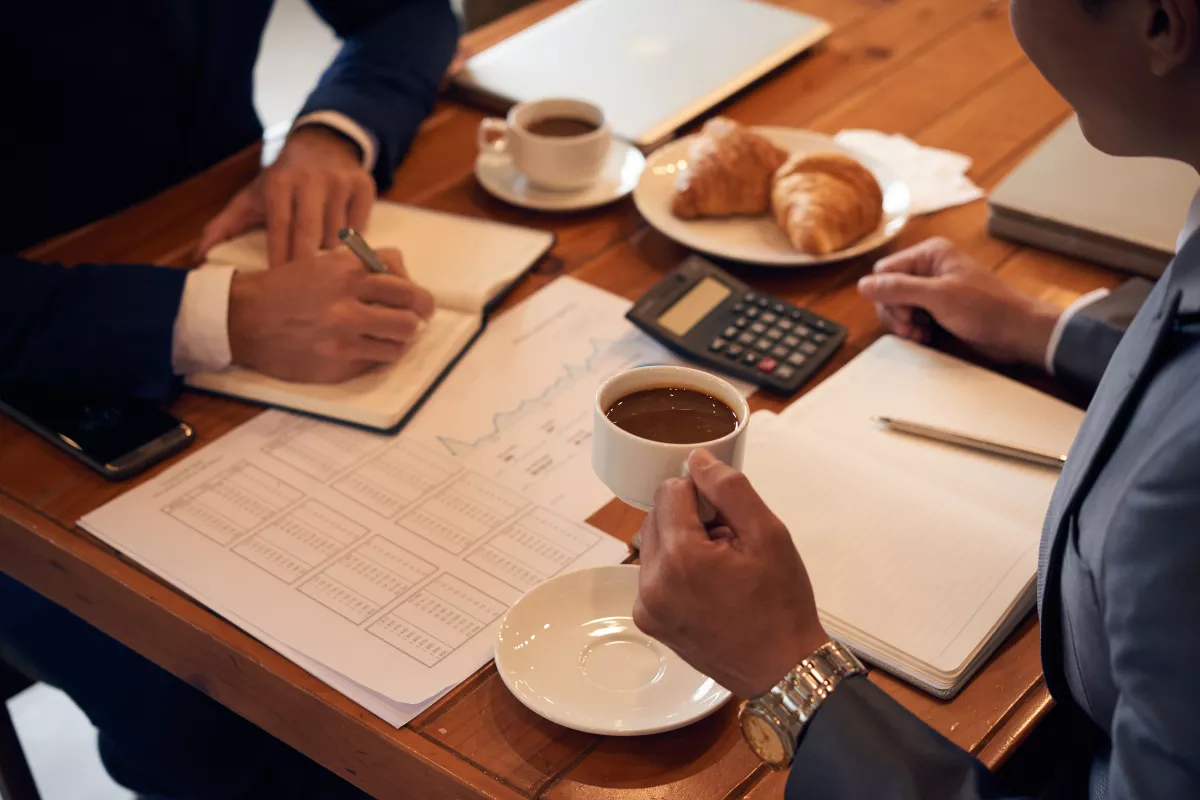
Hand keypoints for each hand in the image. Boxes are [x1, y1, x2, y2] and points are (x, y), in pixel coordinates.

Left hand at [199, 126, 375, 267]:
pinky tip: (344, 246)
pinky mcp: (364, 186)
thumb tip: (199, 256)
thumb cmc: (284, 178)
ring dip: (330, 254)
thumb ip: (225, 225)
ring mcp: (340, 181)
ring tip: (324, 265)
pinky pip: (360, 227)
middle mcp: (310, 179)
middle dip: (306, 264)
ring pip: (337, 235)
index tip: (278, 284)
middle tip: (305, 289)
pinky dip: (353, 242)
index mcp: (279, 181)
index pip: (280, 227)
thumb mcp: (253, 196)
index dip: (280, 257)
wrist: (322, 144)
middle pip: (310, 233)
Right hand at [227, 248, 434, 383]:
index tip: (420, 304)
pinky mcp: (336, 366)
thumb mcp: (324, 262)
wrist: (244, 318)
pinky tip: (364, 348)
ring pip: (399, 344)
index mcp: (347, 275)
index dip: (418, 296)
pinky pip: (375, 362)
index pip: (404, 286)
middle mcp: (347, 307)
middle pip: (410, 317)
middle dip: (416, 319)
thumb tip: (404, 279)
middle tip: (413, 321)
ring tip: (387, 337)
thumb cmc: (287, 288)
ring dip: (398, 341)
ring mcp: (342, 340)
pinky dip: (376, 356)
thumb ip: (365, 266)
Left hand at [633, 450, 828, 698]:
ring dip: (681, 544)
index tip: (728, 520)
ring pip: (653, 544)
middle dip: (690, 520)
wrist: (782, 668)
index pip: (669, 491)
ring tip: (720, 570)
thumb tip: (696, 459)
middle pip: (657, 516)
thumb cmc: (781, 604)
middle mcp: (651, 583)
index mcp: (679, 557)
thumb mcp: (769, 534)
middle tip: (729, 546)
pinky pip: (653, 574)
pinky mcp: (648, 622)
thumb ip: (729, 489)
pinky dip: (675, 570)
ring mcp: (646, 606)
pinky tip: (708, 589)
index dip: (702, 496)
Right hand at [857, 237, 1061, 364]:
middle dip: (896, 313)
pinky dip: (914, 329)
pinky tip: (926, 337)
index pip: (885, 272)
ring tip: (921, 335)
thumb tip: (862, 285)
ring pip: (898, 306)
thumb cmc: (985, 309)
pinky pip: (912, 316)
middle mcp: (929, 268)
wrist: (1018, 332)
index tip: (907, 315)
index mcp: (929, 254)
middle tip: (912, 329)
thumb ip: (899, 289)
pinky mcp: (939, 308)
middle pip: (889, 290)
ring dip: (904, 324)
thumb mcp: (938, 297)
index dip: (888, 296)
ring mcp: (933, 289)